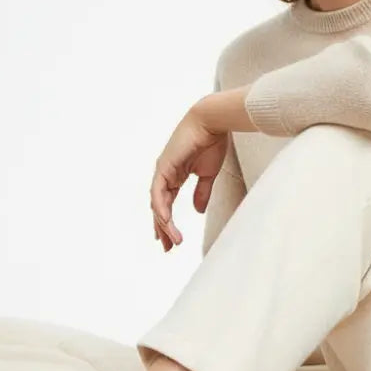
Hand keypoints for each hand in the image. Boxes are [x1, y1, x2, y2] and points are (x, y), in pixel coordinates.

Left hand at [151, 105, 229, 252]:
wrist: (212, 123)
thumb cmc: (211, 142)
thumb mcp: (207, 174)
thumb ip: (201, 193)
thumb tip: (197, 211)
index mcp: (175, 175)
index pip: (167, 203)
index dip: (168, 222)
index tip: (172, 239)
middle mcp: (165, 174)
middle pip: (159, 207)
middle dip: (162, 228)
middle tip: (167, 248)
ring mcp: (162, 170)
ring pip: (157, 203)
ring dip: (163, 223)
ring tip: (171, 241)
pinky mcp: (164, 167)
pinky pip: (159, 192)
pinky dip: (161, 208)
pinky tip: (165, 222)